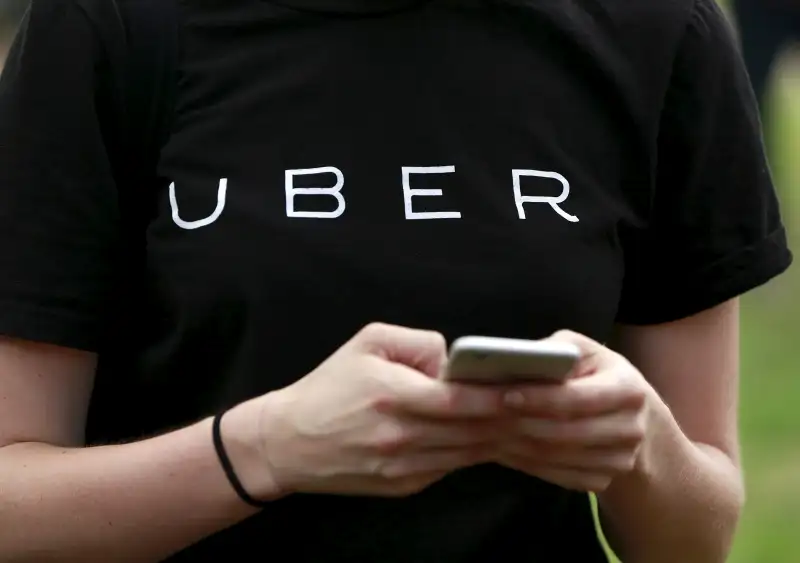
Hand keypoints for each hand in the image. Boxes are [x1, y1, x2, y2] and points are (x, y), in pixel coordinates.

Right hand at [253, 323, 505, 497]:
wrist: (289, 443)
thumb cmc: (328, 387)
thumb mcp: (367, 343)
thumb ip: (417, 343)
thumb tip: (454, 359)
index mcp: (393, 396)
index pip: (460, 400)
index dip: (498, 396)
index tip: (529, 388)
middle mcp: (402, 437)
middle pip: (472, 430)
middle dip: (510, 418)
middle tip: (541, 404)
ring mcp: (404, 467)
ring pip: (467, 453)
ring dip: (497, 437)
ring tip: (524, 419)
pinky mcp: (404, 486)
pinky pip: (449, 466)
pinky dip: (471, 452)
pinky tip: (486, 436)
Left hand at [497, 330, 652, 492]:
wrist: (633, 417)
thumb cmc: (597, 373)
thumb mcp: (584, 351)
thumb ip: (555, 350)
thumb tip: (515, 359)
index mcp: (628, 389)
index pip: (576, 398)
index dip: (538, 398)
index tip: (504, 396)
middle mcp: (630, 429)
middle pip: (564, 432)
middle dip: (519, 424)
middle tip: (482, 418)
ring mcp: (619, 461)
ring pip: (556, 457)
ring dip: (515, 445)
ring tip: (483, 431)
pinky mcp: (603, 481)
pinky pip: (556, 475)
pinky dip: (525, 463)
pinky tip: (502, 448)